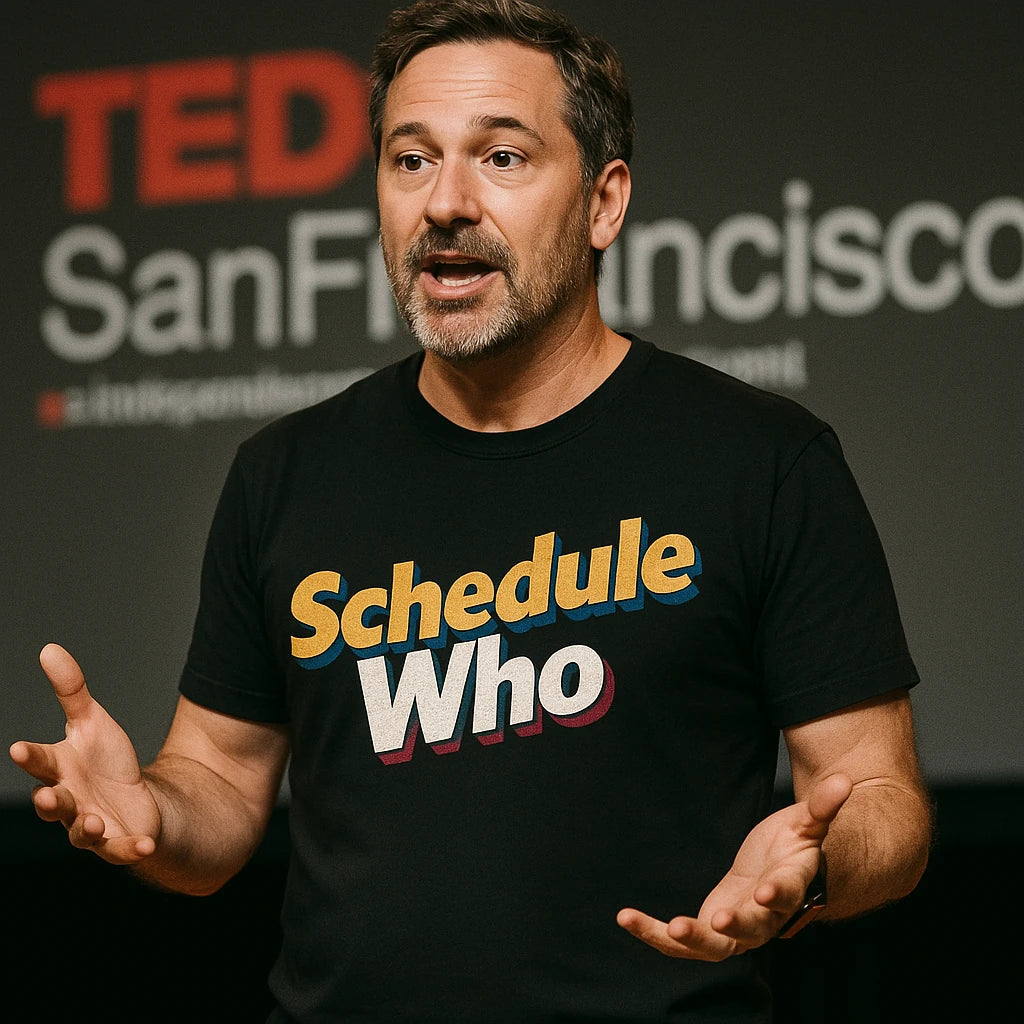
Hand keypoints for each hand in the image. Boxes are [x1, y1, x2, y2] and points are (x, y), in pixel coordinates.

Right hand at [9, 644, 160, 863]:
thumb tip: (49, 648)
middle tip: (49, 795)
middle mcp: (69, 801)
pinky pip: (120, 851)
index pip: (40, 762)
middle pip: (54, 804)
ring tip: (93, 820)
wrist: (135, 800)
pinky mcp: (115, 843)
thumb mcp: (92, 721)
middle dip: (48, 802)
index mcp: (60, 770)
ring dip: (84, 828)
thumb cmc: (105, 761)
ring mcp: (89, 825)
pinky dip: (131, 850)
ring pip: (80, 832)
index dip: (30, 756)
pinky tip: (145, 846)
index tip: (19, 747)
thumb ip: (71, 690)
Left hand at [617, 773, 852, 960]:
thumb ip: (822, 807)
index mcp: (790, 887)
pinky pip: (683, 941)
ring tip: (659, 925)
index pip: (786, 894)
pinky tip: (626, 918)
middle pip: (752, 929)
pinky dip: (656, 934)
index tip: (765, 891)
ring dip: (687, 939)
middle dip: (734, 926)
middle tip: (716, 920)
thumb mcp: (808, 824)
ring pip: (715, 946)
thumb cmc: (797, 848)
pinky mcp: (713, 930)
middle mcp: (766, 917)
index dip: (777, 895)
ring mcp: (739, 928)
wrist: (788, 877)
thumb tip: (844, 780)